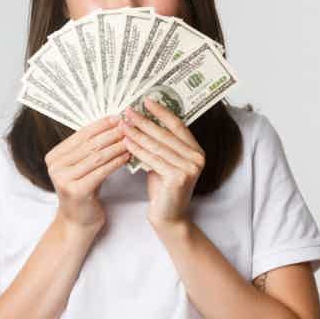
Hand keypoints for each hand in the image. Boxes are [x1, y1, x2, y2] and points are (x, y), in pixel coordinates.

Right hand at [46, 115, 129, 230]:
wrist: (78, 222)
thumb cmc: (84, 191)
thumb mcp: (82, 167)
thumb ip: (89, 148)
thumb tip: (112, 123)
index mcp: (54, 156)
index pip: (81, 135)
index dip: (101, 124)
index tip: (117, 117)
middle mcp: (55, 166)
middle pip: (89, 145)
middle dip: (111, 134)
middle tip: (128, 126)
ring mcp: (63, 179)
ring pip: (96, 157)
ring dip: (116, 147)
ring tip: (131, 140)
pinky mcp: (76, 191)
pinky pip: (101, 171)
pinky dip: (116, 162)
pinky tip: (127, 156)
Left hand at [119, 98, 204, 230]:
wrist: (168, 218)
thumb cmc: (163, 189)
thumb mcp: (164, 162)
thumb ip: (160, 145)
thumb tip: (142, 120)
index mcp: (196, 150)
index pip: (178, 125)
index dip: (162, 112)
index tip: (146, 100)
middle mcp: (197, 158)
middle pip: (165, 134)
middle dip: (144, 121)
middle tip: (128, 111)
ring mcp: (190, 168)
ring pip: (157, 146)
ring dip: (138, 133)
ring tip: (122, 124)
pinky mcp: (179, 177)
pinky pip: (153, 159)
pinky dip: (138, 150)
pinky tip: (126, 142)